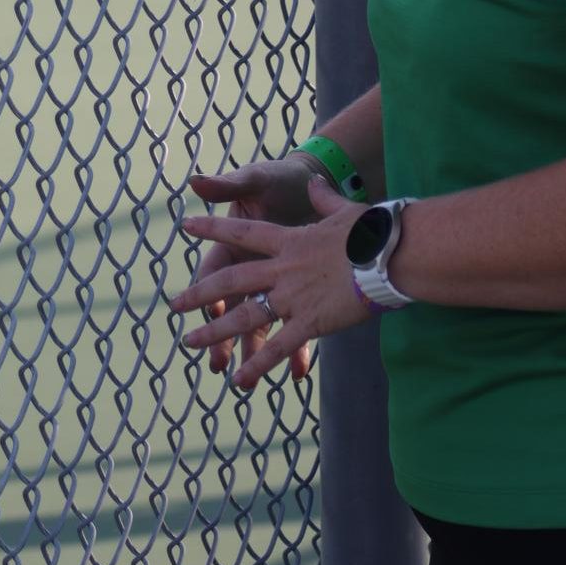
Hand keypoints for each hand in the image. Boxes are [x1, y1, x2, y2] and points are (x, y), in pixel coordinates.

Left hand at [173, 172, 370, 388]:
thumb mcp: (343, 210)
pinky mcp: (310, 322)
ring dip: (215, 331)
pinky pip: (278, 346)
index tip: (186, 226)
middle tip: (174, 305)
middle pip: (231, 280)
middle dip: (200, 293)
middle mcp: (282, 269)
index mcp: (288, 241)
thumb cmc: (373, 231)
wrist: (391, 255)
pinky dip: (258, 364)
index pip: (242, 233)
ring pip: (245, 316)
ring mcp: (293, 297)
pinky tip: (238, 380)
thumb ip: (322, 199)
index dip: (213, 228)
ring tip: (189, 344)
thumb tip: (315, 184)